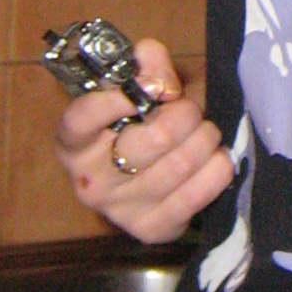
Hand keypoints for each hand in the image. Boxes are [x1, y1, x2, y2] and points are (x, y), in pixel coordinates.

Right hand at [53, 37, 234, 244]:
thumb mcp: (137, 81)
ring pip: (183, 162)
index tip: (157, 87)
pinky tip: (212, 157)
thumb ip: (146, 63)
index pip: (84, 117)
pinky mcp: (152, 229)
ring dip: (205, 137)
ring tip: (202, 131)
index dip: (121, 97)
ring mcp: (120, 210)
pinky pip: (199, 193)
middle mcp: (90, 180)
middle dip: (186, 112)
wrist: (148, 168)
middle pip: (156, 137)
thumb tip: (158, 75)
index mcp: (74, 141)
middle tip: (189, 109)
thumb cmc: (139, 118)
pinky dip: (217, 167)